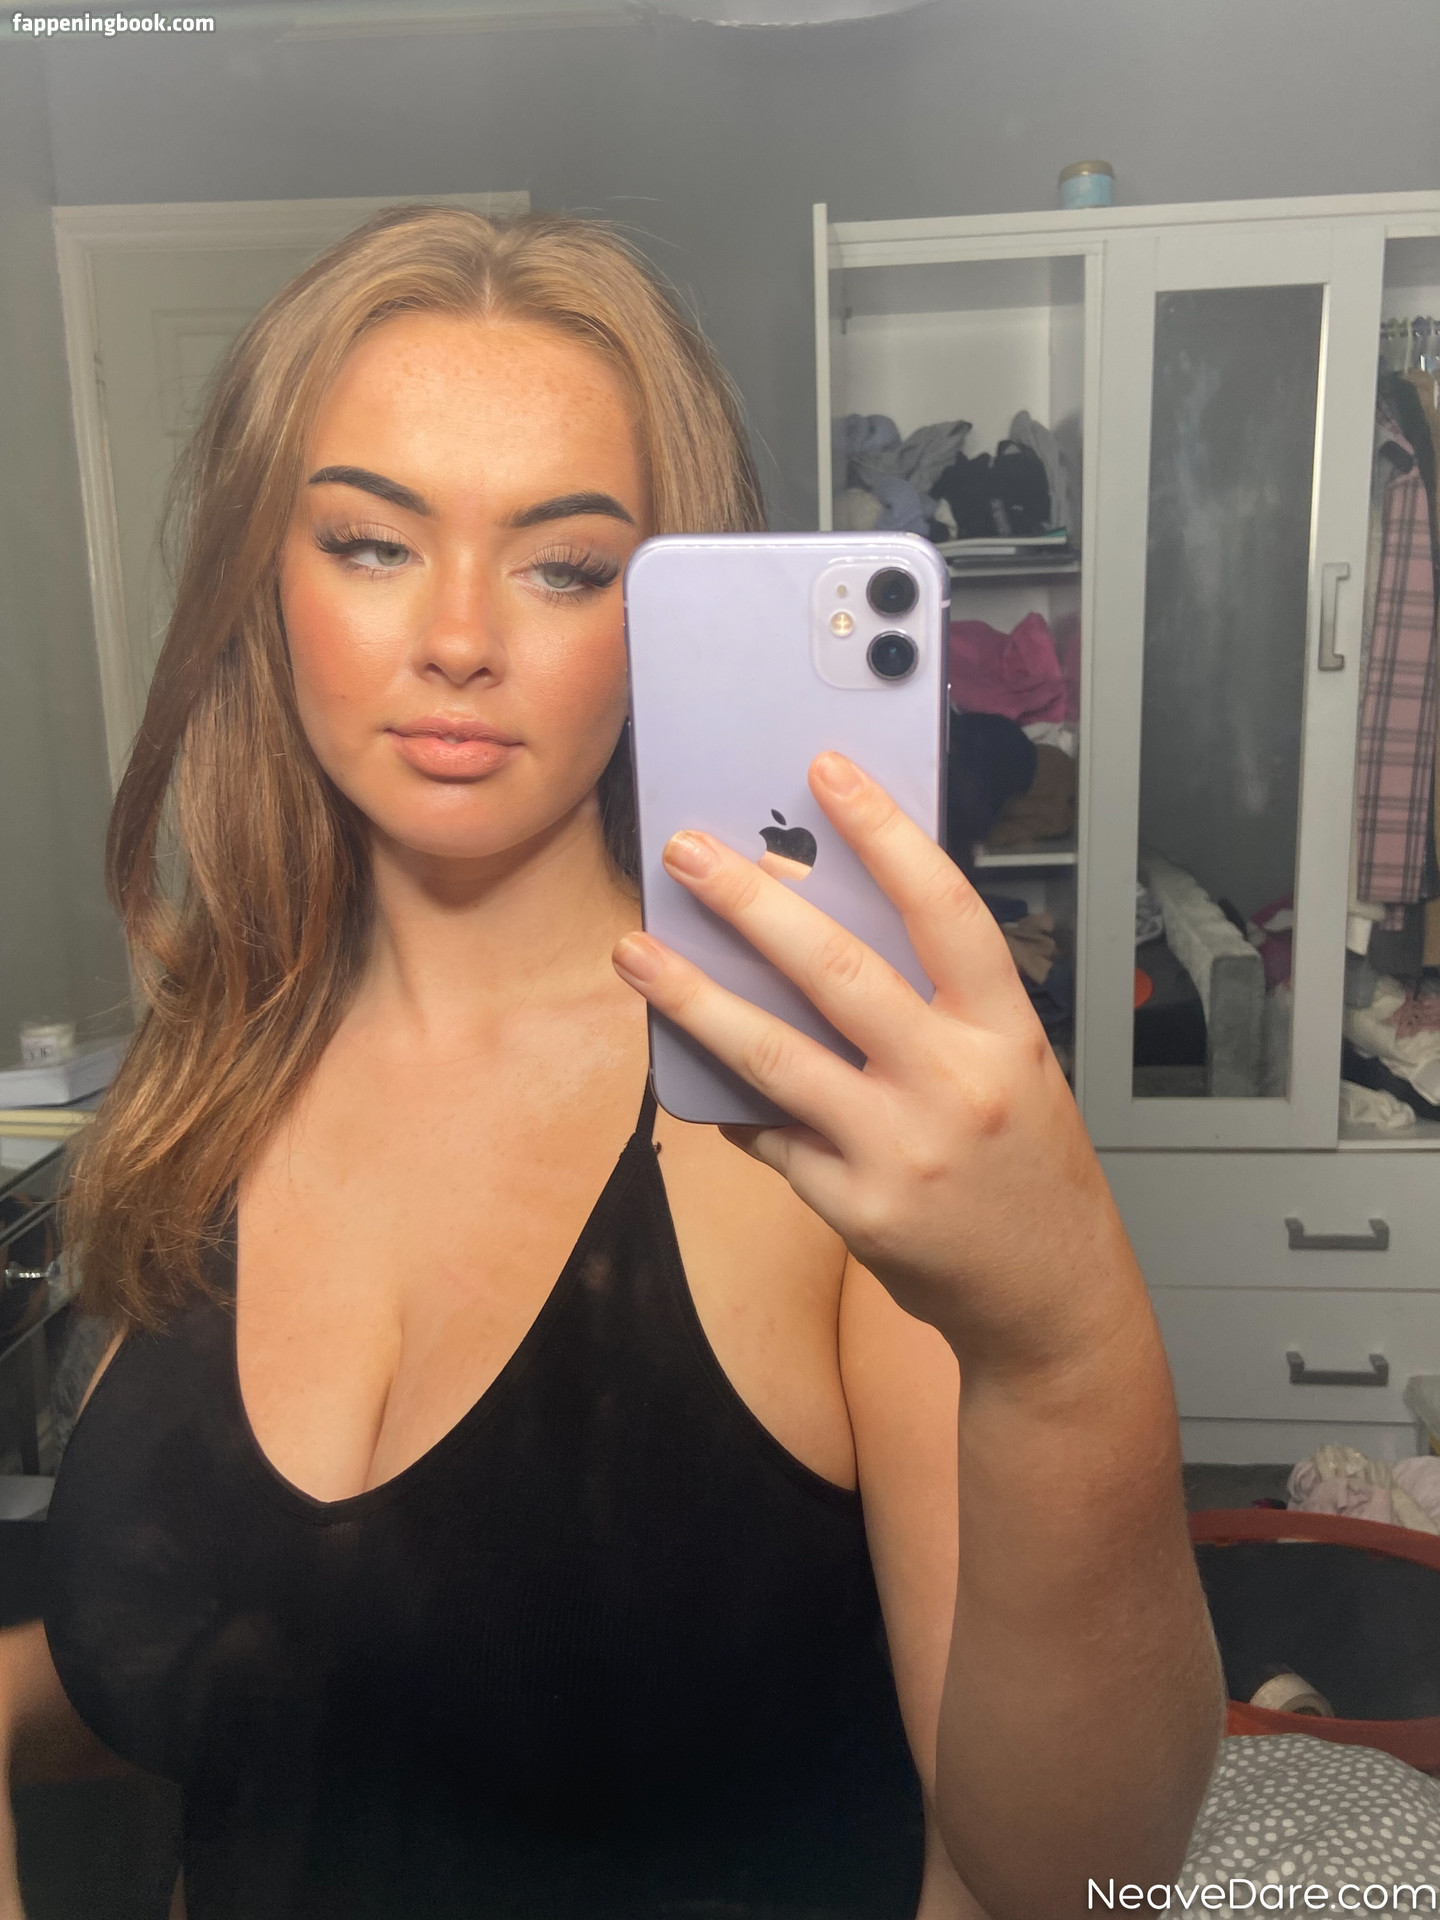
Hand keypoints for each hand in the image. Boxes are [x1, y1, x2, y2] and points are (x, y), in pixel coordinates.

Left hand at [612, 751, 1137, 1379]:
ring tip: (637, 952)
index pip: (943, 909)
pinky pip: (771, 1135)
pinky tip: (694, 1066)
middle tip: (689, 853)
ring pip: (776, 1054)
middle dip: (751, 902)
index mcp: (1005, 1033)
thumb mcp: (1012, 1066)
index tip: (828, 773)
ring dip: (694, 996)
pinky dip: (731, 1099)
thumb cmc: (1028, 1169)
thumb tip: (819, 929)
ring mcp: (900, 1150)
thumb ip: (935, 1006)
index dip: (885, 832)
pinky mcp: (853, 1207)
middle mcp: (955, 1085)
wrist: (1051, 1297)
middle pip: (837, 971)